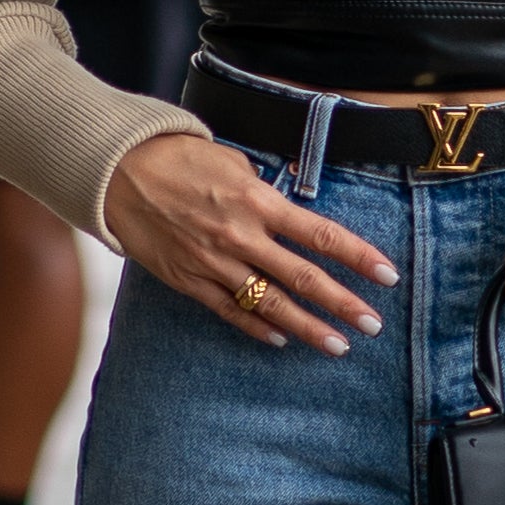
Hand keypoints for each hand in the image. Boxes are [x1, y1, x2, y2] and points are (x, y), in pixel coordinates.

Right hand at [102, 131, 397, 354]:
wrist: (118, 172)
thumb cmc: (178, 158)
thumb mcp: (231, 161)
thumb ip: (263, 190)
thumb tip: (286, 210)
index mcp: (257, 200)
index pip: (320, 234)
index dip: (358, 257)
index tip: (386, 276)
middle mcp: (241, 236)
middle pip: (303, 278)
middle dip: (342, 304)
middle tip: (372, 326)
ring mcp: (214, 263)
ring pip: (270, 304)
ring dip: (308, 328)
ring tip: (338, 346)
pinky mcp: (189, 280)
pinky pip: (230, 311)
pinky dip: (257, 329)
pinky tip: (282, 341)